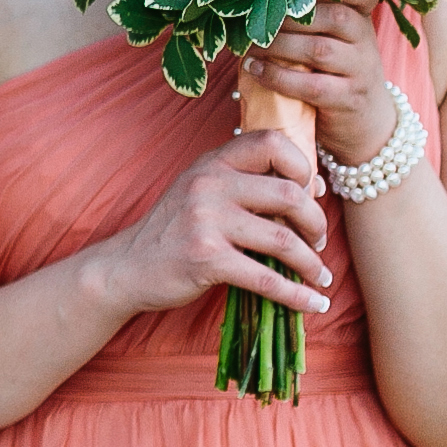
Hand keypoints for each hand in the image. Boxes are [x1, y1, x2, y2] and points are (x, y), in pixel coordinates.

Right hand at [82, 131, 335, 320]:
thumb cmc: (173, 230)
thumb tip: (314, 186)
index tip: (309, 195)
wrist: (126, 266)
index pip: (272, 142)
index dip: (302, 166)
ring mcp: (206, 220)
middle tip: (318, 242)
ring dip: (311, 263)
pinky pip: (266, 279)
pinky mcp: (206, 258)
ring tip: (319, 276)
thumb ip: (248, 182)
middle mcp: (209, 184)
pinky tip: (312, 304)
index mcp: (212, 162)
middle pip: (290, 195)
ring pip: (284, 240)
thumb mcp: (202, 191)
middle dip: (317, 224)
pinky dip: (297, 296)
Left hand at [243, 0, 398, 166]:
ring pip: (320, 50)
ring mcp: (362, 71)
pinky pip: (312, 86)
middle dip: (290, 15)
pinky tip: (254, 71)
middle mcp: (366, 40)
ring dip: (278, 45)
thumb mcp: (327, 40)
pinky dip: (279, 77)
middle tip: (254, 17)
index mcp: (360, 18)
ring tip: (248, 46)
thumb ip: (306, 18)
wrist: (362, 123)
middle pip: (335, 16)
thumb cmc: (331, 72)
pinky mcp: (349, 99)